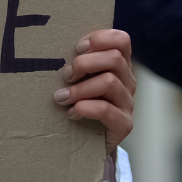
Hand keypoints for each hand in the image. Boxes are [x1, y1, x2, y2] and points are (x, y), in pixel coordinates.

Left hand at [53, 29, 134, 156]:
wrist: (87, 143)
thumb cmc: (80, 103)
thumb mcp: (79, 79)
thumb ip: (77, 64)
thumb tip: (54, 49)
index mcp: (119, 65)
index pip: (121, 40)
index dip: (100, 39)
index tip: (77, 48)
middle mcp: (128, 81)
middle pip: (115, 59)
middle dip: (85, 64)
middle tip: (66, 75)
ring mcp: (127, 103)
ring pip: (110, 82)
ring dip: (80, 88)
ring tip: (61, 98)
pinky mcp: (124, 124)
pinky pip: (107, 110)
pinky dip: (86, 108)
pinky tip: (72, 113)